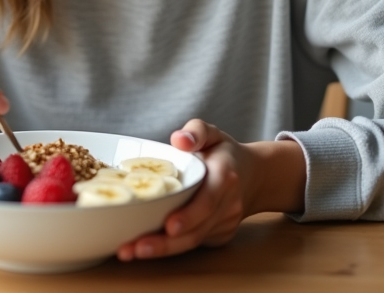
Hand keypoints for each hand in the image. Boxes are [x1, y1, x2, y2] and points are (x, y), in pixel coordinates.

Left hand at [115, 119, 306, 261]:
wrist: (254, 176)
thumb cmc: (225, 153)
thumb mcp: (213, 133)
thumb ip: (197, 131)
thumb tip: (179, 140)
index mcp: (225, 176)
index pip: (208, 200)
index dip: (189, 215)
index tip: (169, 226)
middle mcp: (228, 204)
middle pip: (196, 230)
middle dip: (164, 243)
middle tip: (132, 248)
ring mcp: (226, 223)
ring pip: (193, 241)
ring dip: (161, 250)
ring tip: (129, 252)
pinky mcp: (220, 235)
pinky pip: (194, 243)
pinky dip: (169, 248)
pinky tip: (143, 248)